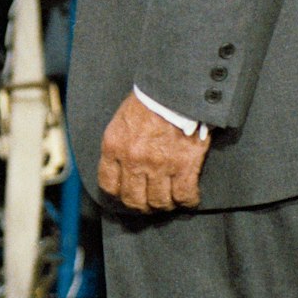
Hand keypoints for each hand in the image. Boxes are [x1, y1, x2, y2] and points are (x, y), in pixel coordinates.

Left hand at [98, 91, 208, 212]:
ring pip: (159, 202)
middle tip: (148, 203)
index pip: (108, 184)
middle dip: (141, 205)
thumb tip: (120, 168)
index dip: (117, 194)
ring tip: (169, 200)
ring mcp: (159, 165)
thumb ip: (118, 147)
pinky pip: (185, 196)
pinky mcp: (184, 166)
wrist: (174, 91)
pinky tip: (188, 197)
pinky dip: (188, 201)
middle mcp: (133, 160)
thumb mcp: (120, 122)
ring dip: (164, 205)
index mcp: (113, 146)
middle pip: (133, 200)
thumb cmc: (147, 103)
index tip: (125, 194)